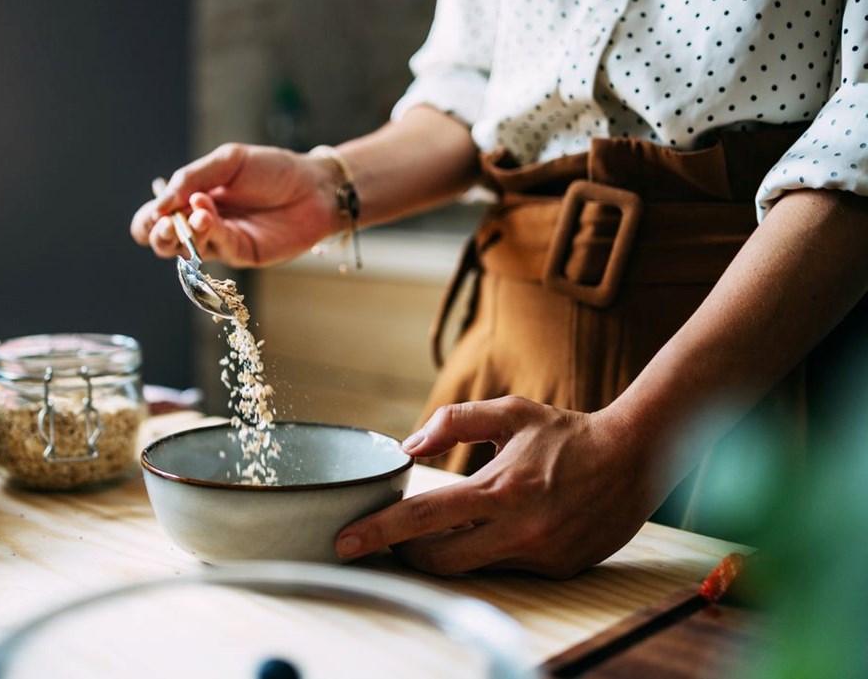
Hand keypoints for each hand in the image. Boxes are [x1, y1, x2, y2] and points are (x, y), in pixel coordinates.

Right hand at [130, 143, 340, 267]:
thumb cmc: (272, 170)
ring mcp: (221, 242)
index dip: (147, 219)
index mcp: (192, 200)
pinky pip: (215, 249)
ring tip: (196, 215)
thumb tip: (159, 204)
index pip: (154, 218)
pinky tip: (208, 216)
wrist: (313, 185)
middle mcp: (202, 224)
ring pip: (185, 251)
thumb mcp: (228, 161)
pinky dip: (208, 233)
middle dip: (157, 234)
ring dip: (183, 234)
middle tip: (166, 222)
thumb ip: (192, 178)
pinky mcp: (241, 254)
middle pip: (162, 242)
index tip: (156, 211)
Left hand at [335, 397, 663, 578]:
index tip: (344, 541)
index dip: (378, 532)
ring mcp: (539, 555)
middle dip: (406, 554)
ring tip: (436, 530)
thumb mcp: (511, 413)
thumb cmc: (568, 433)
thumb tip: (409, 445)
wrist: (638, 458)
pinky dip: (487, 552)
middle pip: (438, 561)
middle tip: (389, 540)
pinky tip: (491, 530)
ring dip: (445, 553)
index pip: (422, 518)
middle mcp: (518, 530)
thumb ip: (455, 422)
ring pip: (471, 568)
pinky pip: (505, 568)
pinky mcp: (557, 570)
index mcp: (500, 488)